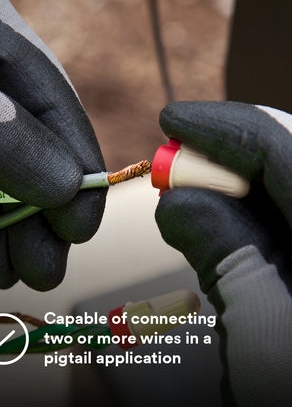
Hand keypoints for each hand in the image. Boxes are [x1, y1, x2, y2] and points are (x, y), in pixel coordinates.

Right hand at [155, 101, 291, 405]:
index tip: (172, 120)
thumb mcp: (263, 331)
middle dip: (222, 158)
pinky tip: (213, 222)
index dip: (224, 127)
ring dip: (225, 188)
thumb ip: (223, 254)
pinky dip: (237, 215)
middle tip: (171, 170)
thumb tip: (175, 201)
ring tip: (183, 197)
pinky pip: (274, 217)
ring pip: (276, 188)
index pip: (284, 149)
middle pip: (284, 160)